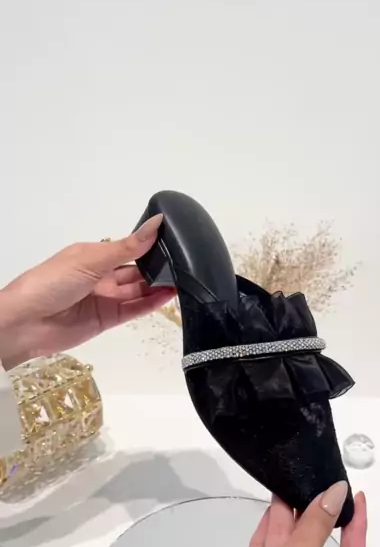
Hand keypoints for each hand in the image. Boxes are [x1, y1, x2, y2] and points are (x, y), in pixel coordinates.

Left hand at [0, 215, 174, 368]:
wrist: (25, 323)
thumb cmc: (52, 282)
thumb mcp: (92, 259)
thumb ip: (128, 247)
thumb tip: (157, 223)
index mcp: (93, 256)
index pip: (128, 248)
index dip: (150, 246)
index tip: (176, 241)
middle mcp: (100, 276)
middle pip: (136, 271)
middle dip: (158, 267)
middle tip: (186, 262)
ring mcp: (105, 299)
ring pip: (138, 290)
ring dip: (159, 286)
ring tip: (185, 279)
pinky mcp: (108, 320)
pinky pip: (134, 309)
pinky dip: (151, 303)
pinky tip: (169, 295)